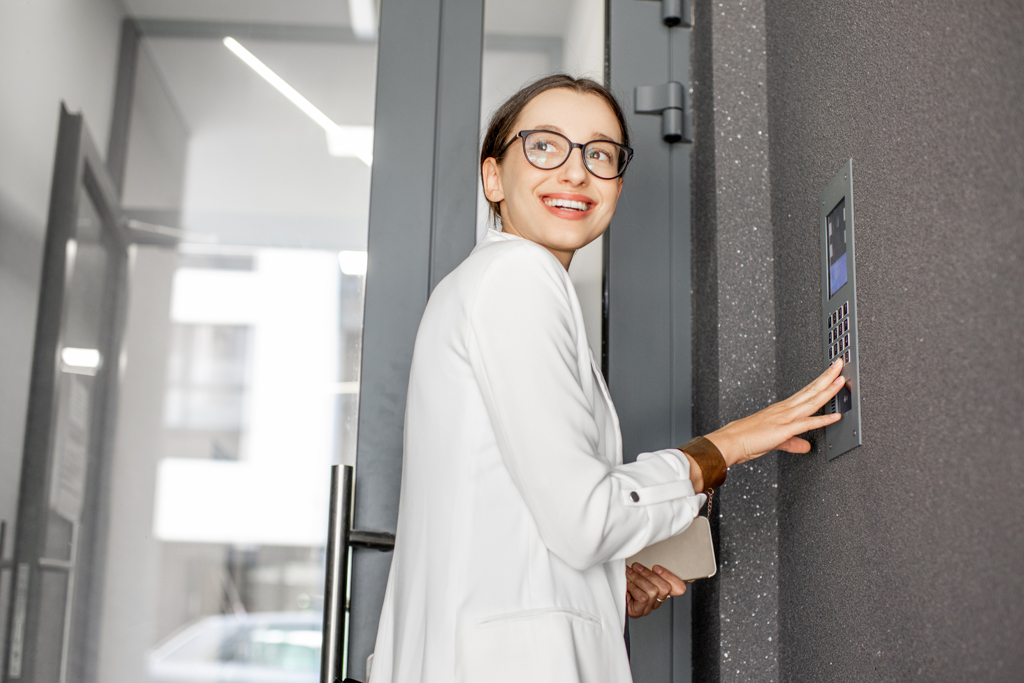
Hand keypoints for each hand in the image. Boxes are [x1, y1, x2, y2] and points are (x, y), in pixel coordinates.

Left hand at [625, 562, 686, 617]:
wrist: (605, 592)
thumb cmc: (622, 578)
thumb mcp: (638, 570)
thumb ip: (650, 568)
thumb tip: (655, 560)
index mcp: (660, 590)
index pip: (679, 588)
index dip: (671, 577)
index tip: (656, 567)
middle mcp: (656, 601)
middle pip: (665, 588)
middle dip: (649, 574)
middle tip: (636, 567)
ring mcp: (647, 608)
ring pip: (653, 591)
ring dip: (638, 579)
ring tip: (628, 573)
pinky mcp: (637, 612)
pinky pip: (643, 598)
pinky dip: (633, 587)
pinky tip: (626, 584)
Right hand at [705, 359, 846, 466]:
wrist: (730, 441)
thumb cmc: (746, 438)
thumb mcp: (775, 441)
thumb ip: (793, 443)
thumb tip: (806, 446)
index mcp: (782, 409)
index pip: (806, 392)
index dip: (820, 382)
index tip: (831, 372)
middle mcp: (785, 409)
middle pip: (810, 390)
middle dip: (827, 377)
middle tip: (840, 364)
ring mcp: (784, 418)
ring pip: (811, 402)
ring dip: (828, 391)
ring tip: (841, 380)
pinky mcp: (784, 430)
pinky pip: (806, 424)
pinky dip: (822, 420)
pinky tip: (836, 417)